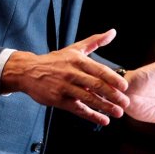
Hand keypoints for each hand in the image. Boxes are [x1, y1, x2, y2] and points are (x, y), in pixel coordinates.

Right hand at [1, 29, 129, 126]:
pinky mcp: (58, 100)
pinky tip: (103, 120)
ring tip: (118, 113)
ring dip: (105, 107)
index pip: (99, 70)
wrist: (29, 71)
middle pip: (96, 85)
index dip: (113, 79)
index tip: (125, 87)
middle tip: (125, 102)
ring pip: (88, 98)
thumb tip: (112, 32)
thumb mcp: (75, 48)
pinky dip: (91, 115)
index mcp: (78, 60)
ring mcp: (65, 87)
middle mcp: (72, 73)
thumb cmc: (55, 60)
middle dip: (113, 95)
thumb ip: (95, 41)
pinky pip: (78, 109)